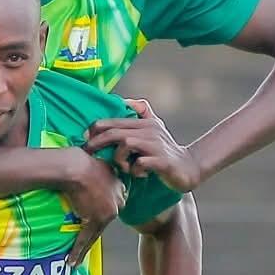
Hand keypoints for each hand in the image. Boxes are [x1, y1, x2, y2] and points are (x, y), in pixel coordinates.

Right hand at [60, 148, 125, 267]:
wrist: (74, 167)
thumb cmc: (79, 160)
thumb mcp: (94, 163)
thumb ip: (96, 171)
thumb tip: (89, 167)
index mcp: (118, 185)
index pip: (114, 202)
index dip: (104, 208)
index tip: (95, 213)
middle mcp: (116, 201)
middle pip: (108, 218)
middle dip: (96, 227)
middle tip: (84, 238)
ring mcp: (107, 212)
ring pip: (97, 233)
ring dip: (85, 246)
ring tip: (76, 259)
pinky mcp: (95, 220)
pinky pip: (86, 239)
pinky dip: (78, 251)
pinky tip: (72, 262)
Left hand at [85, 98, 203, 194]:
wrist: (188, 167)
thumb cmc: (165, 149)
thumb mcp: (154, 126)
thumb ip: (142, 111)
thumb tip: (125, 100)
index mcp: (144, 123)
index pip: (115, 121)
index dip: (96, 128)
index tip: (86, 138)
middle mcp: (149, 131)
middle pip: (116, 132)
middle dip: (98, 142)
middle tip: (89, 152)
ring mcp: (156, 146)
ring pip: (126, 144)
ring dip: (119, 158)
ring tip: (124, 167)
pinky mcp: (162, 161)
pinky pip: (140, 163)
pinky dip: (135, 170)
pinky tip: (140, 173)